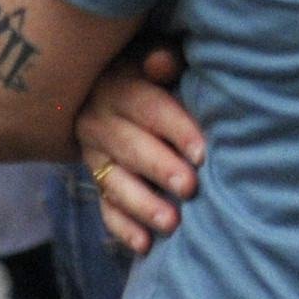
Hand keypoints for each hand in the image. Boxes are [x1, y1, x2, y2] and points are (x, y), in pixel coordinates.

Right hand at [76, 45, 203, 255]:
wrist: (96, 85)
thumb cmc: (147, 68)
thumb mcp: (149, 53)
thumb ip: (161, 59)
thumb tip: (164, 61)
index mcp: (119, 88)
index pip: (149, 109)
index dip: (176, 129)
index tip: (203, 151)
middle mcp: (101, 123)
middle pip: (132, 149)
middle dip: (161, 170)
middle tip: (190, 188)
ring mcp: (95, 155)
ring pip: (116, 183)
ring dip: (143, 205)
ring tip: (172, 224)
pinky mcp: (97, 178)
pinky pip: (106, 206)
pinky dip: (123, 228)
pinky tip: (144, 245)